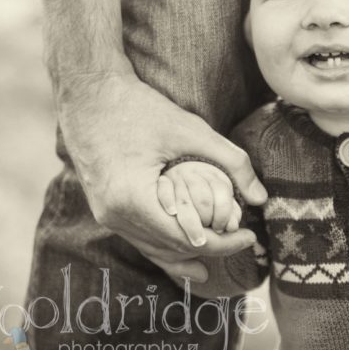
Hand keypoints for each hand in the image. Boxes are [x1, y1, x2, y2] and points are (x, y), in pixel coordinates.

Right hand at [56, 70, 266, 280]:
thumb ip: (231, 162)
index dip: (223, 244)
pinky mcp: (104, 209)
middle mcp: (115, 216)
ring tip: (219, 256)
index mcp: (134, 200)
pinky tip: (184, 255)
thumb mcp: (190, 130)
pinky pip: (139, 237)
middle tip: (242, 240)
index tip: (249, 236)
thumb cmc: (137, 107)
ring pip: (153, 248)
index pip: (188, 239)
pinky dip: (164, 245)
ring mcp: (106, 215)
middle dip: (210, 248)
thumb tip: (261, 197)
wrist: (87, 93)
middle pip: (171, 249)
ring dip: (186, 253)